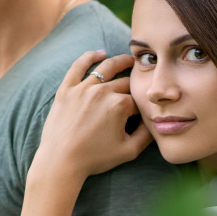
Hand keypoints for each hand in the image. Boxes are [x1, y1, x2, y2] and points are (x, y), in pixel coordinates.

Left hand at [35, 50, 152, 178]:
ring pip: (106, 67)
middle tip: (141, 84)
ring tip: (129, 60)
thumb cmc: (94, 159)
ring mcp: (83, 88)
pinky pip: (78, 66)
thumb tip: (156, 121)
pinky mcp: (66, 89)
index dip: (143, 107)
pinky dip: (90, 56)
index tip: (143, 112)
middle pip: (125, 83)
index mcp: (120, 105)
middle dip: (134, 85)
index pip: (138, 100)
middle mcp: (103, 92)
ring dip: (120, 62)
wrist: (60, 162)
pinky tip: (100, 53)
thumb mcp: (128, 151)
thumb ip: (147, 135)